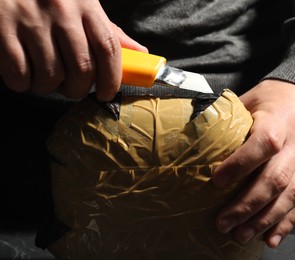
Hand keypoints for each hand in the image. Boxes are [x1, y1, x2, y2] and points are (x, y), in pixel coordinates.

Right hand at [0, 0, 146, 100]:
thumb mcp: (83, 7)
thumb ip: (109, 32)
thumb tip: (140, 54)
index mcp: (86, 5)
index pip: (109, 49)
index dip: (112, 79)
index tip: (107, 94)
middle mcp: (61, 10)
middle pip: (82, 68)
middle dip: (79, 89)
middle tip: (72, 88)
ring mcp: (30, 18)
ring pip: (50, 75)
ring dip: (48, 88)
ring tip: (45, 79)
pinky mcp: (1, 27)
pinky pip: (18, 73)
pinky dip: (22, 83)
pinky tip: (24, 73)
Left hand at [212, 79, 294, 247]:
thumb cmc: (278, 98)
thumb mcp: (253, 98)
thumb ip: (231, 118)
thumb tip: (198, 135)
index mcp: (280, 121)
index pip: (263, 145)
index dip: (239, 165)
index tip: (216, 182)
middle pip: (276, 179)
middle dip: (248, 205)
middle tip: (223, 223)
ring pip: (292, 196)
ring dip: (265, 220)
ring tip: (240, 236)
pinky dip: (287, 222)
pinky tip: (270, 238)